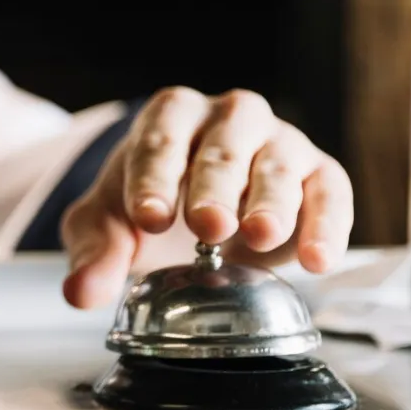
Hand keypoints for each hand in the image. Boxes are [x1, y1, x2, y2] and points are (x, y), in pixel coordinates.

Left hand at [61, 87, 353, 308]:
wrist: (200, 207)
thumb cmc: (152, 199)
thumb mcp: (109, 223)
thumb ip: (94, 253)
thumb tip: (81, 293)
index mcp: (170, 116)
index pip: (158, 141)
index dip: (153, 178)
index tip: (147, 217)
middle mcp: (229, 118)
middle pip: (221, 150)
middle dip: (212, 187)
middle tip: (206, 225)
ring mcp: (279, 142)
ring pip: (276, 168)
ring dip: (269, 203)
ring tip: (258, 236)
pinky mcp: (320, 174)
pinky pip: (329, 194)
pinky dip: (326, 226)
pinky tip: (315, 259)